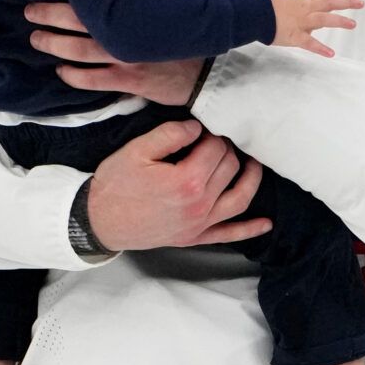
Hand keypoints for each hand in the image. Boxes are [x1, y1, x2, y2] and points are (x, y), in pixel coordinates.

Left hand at [25, 0, 204, 103]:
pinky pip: (93, 80)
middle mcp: (126, 33)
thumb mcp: (173, 1)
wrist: (208, 72)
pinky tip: (60, 70)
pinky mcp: (129, 82)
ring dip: (53, 43)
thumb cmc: (186, 34)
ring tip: (36, 38)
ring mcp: (126, 58)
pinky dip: (72, 75)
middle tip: (29, 10)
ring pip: (79, 50)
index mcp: (134, 9)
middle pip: (78, 21)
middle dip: (49, 13)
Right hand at [84, 119, 271, 248]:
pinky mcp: (195, 238)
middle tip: (215, 141)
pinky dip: (250, 230)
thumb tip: (198, 127)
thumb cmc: (115, 184)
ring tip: (254, 164)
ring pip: (240, 199)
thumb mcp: (137, 150)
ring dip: (252, 179)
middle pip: (229, 168)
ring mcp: (200, 223)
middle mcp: (200, 204)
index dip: (211, 134)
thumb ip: (171, 134)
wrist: (98, 221)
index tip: (201, 130)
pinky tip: (266, 224)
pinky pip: (229, 235)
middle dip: (227, 150)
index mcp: (186, 180)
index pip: (215, 148)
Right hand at [270, 0, 363, 56]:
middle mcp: (306, 8)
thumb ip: (301, 9)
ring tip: (353, 24)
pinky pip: (310, 43)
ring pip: (324, 19)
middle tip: (360, 3)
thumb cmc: (267, 6)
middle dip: (346, 2)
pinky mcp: (295, 36)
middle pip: (330, 2)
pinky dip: (320, 48)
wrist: (255, 13)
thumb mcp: (286, 1)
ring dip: (340, 21)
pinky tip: (331, 53)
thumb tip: (311, 17)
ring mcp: (302, 22)